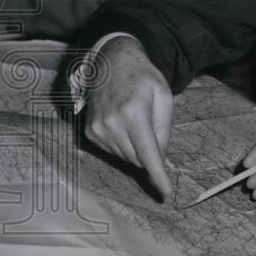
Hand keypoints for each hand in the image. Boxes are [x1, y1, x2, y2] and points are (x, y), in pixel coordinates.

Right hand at [83, 36, 173, 199]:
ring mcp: (97, 129)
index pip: (148, 153)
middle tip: (152, 128)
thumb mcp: (164, 97)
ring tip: (137, 120)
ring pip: (126, 157)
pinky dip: (124, 144)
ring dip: (136, 148)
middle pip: (138, 158)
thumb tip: (159, 157)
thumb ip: (164, 129)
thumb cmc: (143, 78)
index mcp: (134, 112)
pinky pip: (113, 151)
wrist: (112, 62)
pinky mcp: (90, 132)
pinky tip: (124, 124)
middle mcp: (112, 124)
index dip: (158, 175)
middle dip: (150, 153)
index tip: (165, 193)